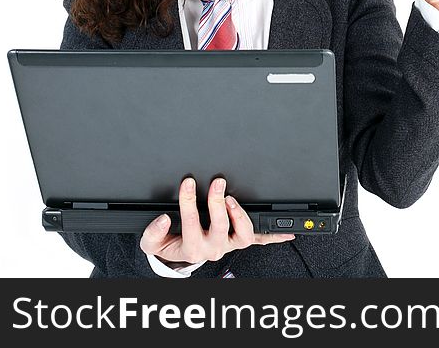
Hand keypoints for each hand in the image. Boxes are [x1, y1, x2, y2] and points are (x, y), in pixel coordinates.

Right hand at [139, 177, 294, 265]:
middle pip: (219, 226)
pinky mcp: (240, 241)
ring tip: (232, 198)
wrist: (179, 255)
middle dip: (217, 203)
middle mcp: (213, 248)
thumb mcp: (152, 242)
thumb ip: (153, 232)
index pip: (190, 222)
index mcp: (191, 247)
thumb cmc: (169, 243)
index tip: (188, 183)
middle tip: (217, 183)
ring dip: (240, 214)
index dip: (189, 202)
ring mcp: (229, 244)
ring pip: (242, 234)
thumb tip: (164, 218)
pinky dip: (273, 236)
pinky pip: (260, 239)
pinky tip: (286, 232)